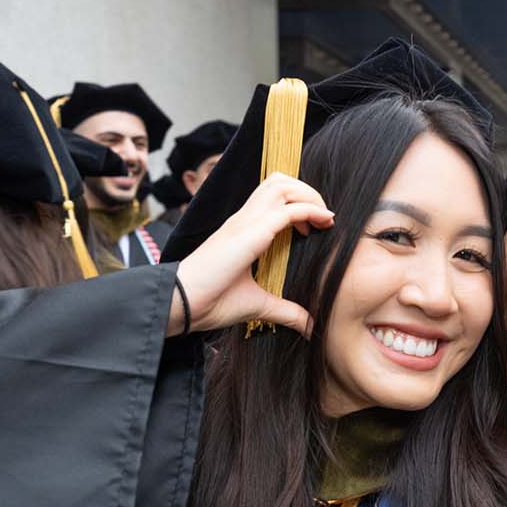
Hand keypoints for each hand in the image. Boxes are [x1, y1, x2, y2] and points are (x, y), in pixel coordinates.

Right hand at [169, 173, 334, 336]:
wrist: (182, 305)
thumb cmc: (211, 303)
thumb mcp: (259, 306)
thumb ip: (286, 311)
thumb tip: (311, 326)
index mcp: (243, 229)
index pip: (273, 196)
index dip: (300, 202)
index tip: (318, 226)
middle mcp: (243, 219)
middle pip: (279, 181)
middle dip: (307, 191)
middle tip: (323, 218)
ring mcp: (245, 222)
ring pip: (281, 185)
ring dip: (308, 196)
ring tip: (323, 218)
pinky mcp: (250, 233)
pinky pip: (287, 211)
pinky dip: (309, 211)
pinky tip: (324, 223)